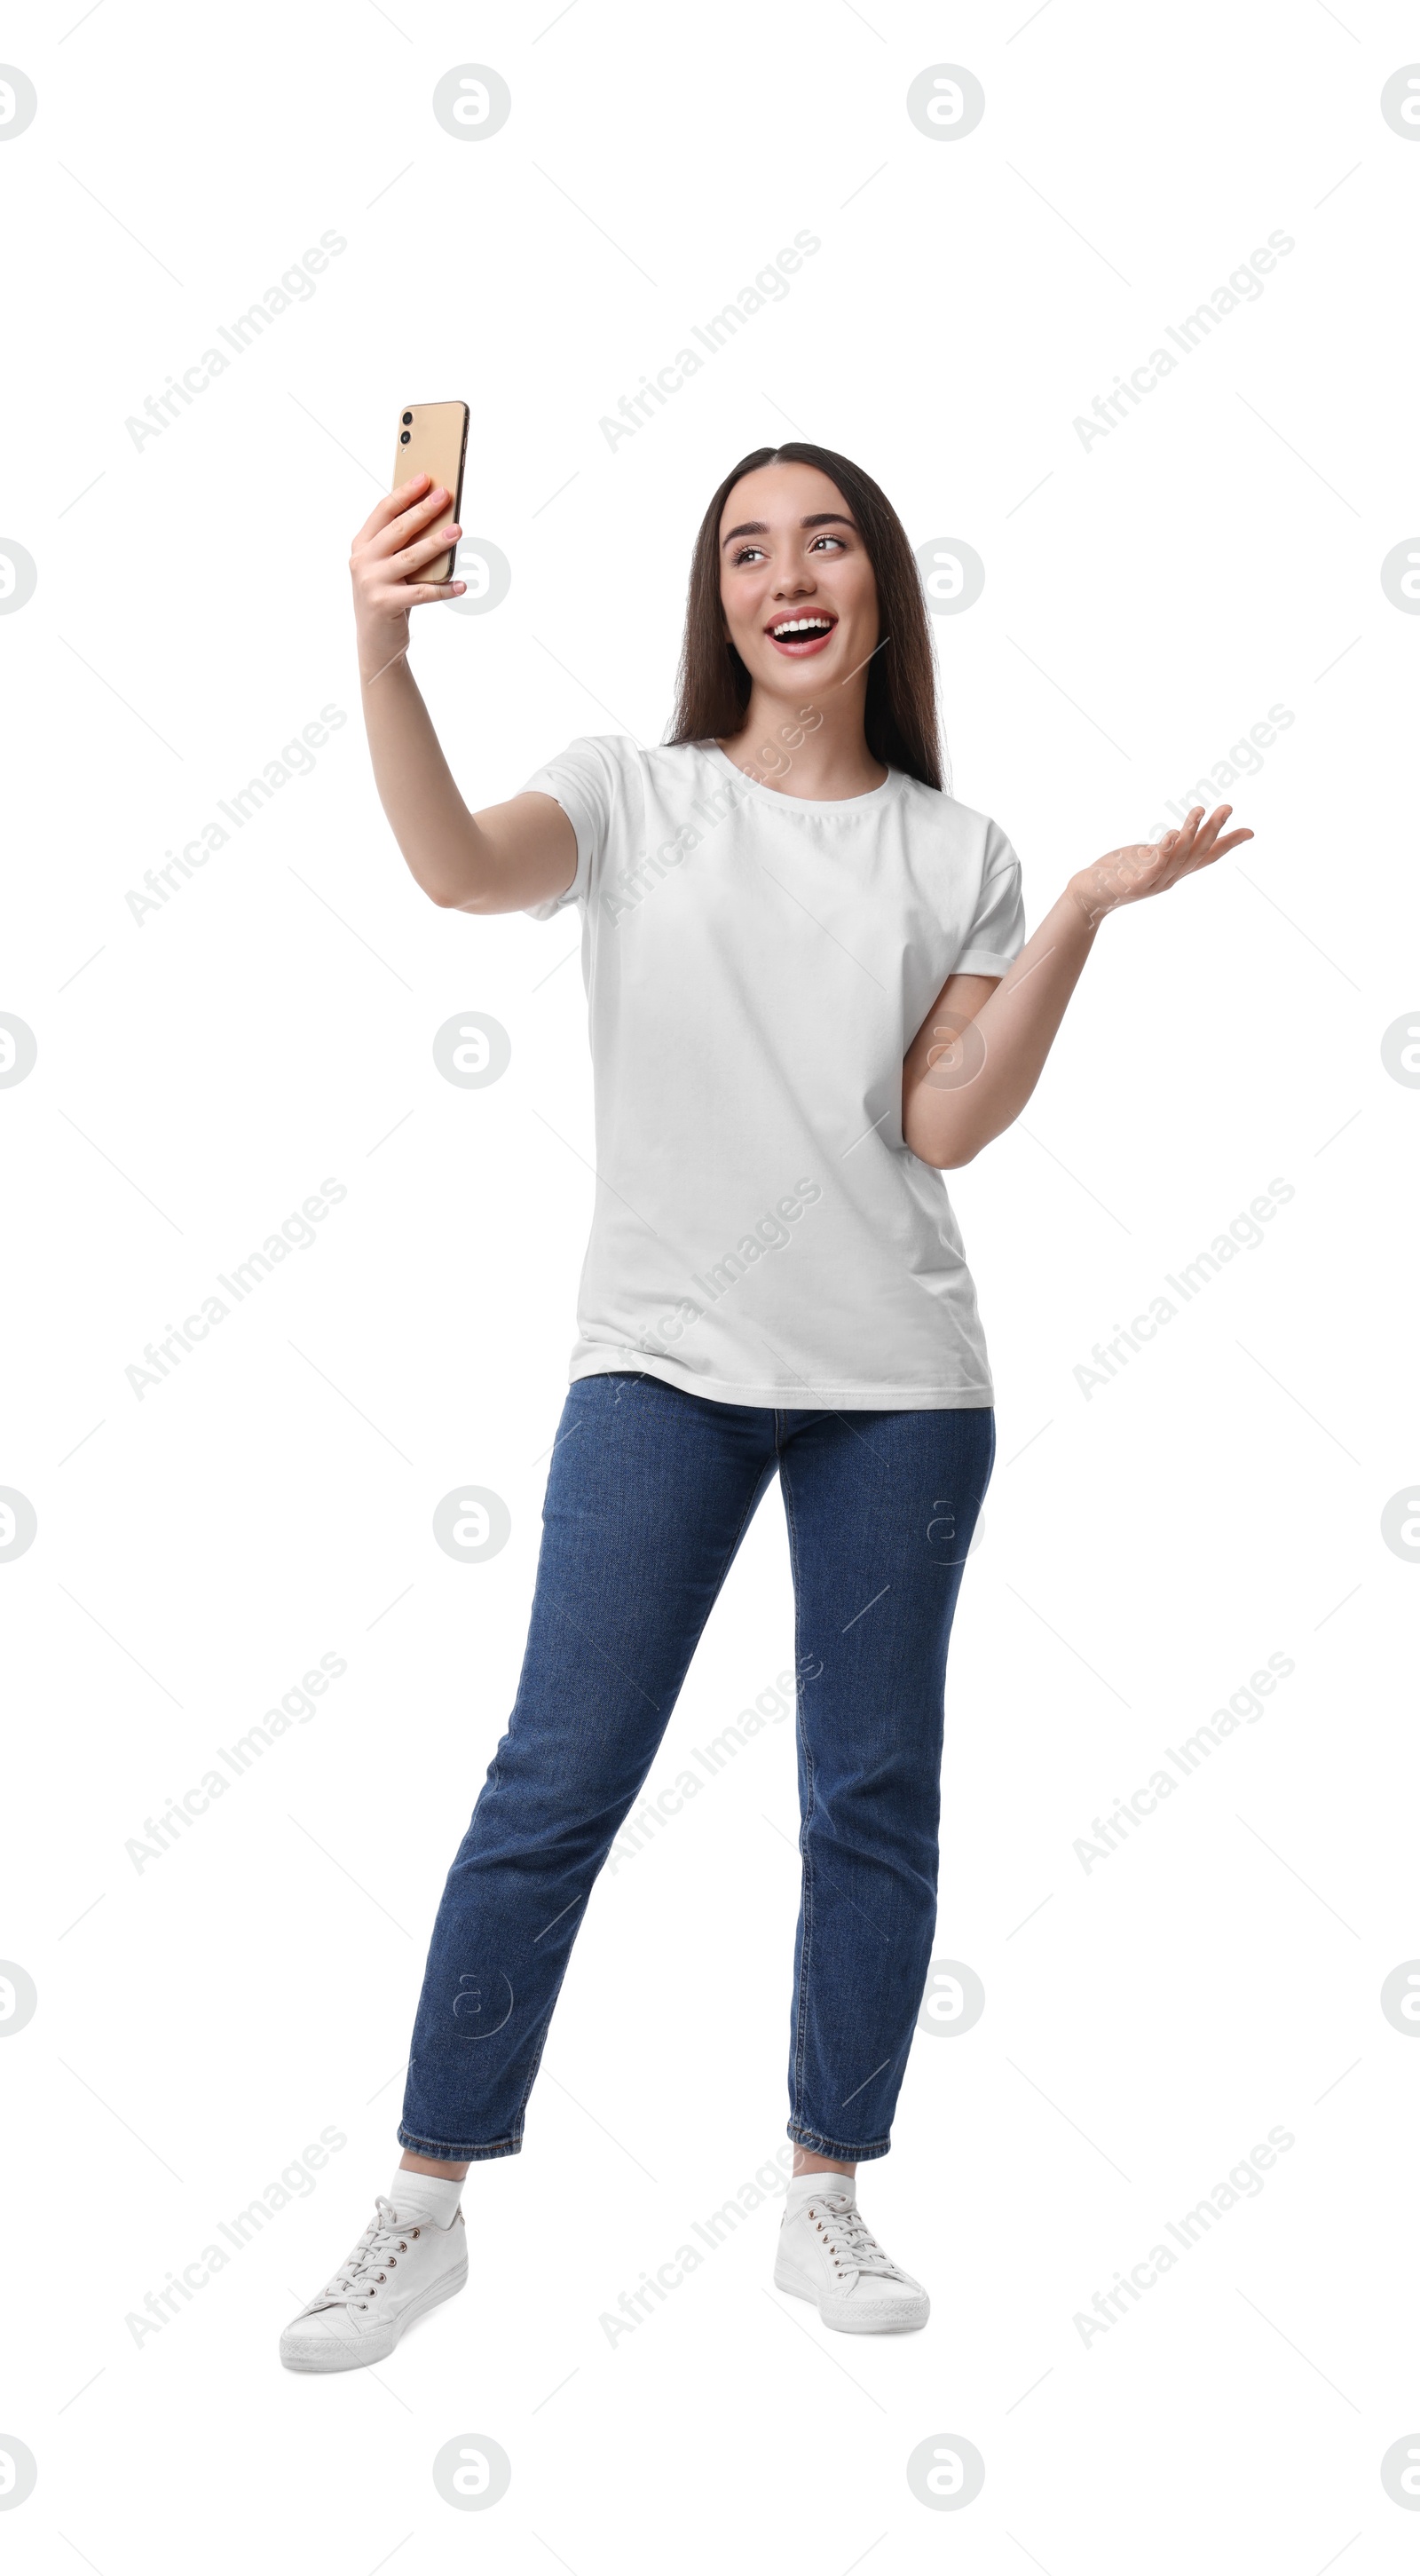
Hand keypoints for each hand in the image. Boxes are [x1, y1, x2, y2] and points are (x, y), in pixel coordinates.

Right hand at [349, 473, 464, 684]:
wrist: (375, 643)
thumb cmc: (387, 597)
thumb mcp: (387, 568)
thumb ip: (401, 546)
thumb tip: (437, 520)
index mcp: (361, 545)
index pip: (383, 512)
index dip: (405, 493)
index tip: (426, 478)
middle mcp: (362, 561)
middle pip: (398, 530)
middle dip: (423, 511)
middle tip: (445, 496)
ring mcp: (371, 583)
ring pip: (411, 557)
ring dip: (437, 543)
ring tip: (458, 530)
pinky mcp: (384, 604)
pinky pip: (421, 593)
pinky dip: (443, 590)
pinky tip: (461, 585)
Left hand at [1067, 804, 1253, 929]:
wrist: (1090, 895)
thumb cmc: (1120, 873)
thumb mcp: (1149, 859)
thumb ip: (1167, 849)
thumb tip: (1181, 835)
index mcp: (1175, 870)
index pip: (1207, 857)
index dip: (1228, 844)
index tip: (1250, 832)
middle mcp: (1170, 878)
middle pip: (1197, 853)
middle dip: (1214, 830)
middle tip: (1227, 807)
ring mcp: (1153, 882)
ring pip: (1178, 856)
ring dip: (1190, 832)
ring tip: (1199, 810)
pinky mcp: (1135, 883)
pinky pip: (1153, 866)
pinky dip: (1163, 851)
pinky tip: (1170, 834)